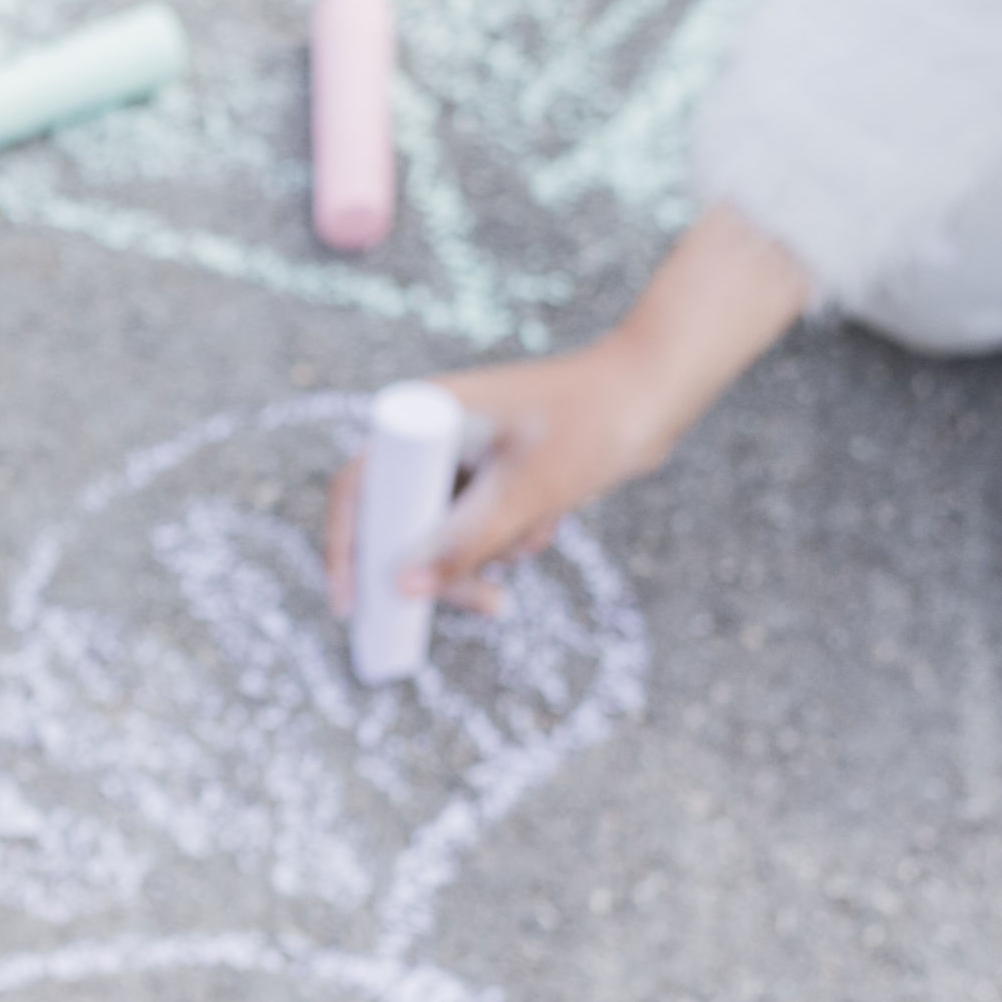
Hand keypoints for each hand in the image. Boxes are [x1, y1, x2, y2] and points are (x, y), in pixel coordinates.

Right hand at [320, 203, 817, 615]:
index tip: (354, 607)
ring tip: (536, 537)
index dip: (347, 549)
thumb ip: (464, 543)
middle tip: (487, 606)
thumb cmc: (591, 424)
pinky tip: (548, 519)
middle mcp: (430, 432)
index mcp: (420, 417)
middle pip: (400, 522)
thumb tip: (403, 591)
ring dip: (485, 554)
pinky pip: (477, 526)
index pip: (357, 489)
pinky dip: (507, 539)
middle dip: (441, 570)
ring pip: (442, 532)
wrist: (653, 394)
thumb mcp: (526, 492)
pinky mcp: (489, 468)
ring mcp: (460, 451)